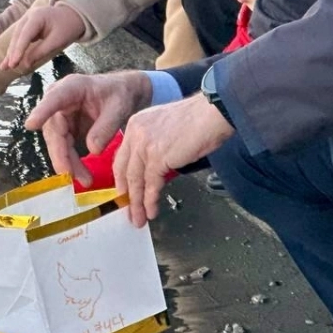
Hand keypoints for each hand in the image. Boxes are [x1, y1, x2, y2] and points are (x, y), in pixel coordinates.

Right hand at [2, 4, 85, 73]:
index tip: (13, 63)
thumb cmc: (68, 27)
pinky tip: (10, 59)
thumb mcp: (57, 41)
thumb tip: (25, 64)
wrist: (73, 14)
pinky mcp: (27, 25)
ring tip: (4, 67)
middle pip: (17, 36)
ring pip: (16, 37)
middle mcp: (28, 16)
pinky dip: (16, 49)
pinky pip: (20, 38)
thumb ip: (41, 51)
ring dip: (10, 52)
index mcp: (37, 16)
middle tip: (6, 68)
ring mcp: (27, 19)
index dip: (18, 50)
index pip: (25, 35)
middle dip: (12, 52)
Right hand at [24, 71, 152, 186]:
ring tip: (85, 179)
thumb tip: (92, 150)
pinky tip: (82, 175)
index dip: (41, 112)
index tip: (31, 125)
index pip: (54, 99)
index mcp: (72, 87)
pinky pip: (63, 148)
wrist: (122, 94)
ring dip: (67, 162)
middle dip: (61, 154)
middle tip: (70, 175)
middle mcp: (59, 101)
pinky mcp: (63, 129)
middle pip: (53, 129)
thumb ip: (106, 127)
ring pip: (57, 142)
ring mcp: (59, 115)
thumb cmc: (119, 94)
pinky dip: (72, 162)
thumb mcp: (119, 107)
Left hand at [114, 94, 232, 226]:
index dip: (122, 177)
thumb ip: (153, 143)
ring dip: (137, 203)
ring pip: (135, 180)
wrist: (210, 113)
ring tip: (139, 218)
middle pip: (124, 170)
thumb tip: (153, 166)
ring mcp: (145, 145)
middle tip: (128, 211)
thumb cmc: (197, 119)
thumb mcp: (165, 127)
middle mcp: (135, 133)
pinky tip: (151, 211)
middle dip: (127, 194)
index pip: (122, 155)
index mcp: (136, 124)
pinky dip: (150, 201)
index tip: (124, 192)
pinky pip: (151, 185)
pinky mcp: (158, 157)